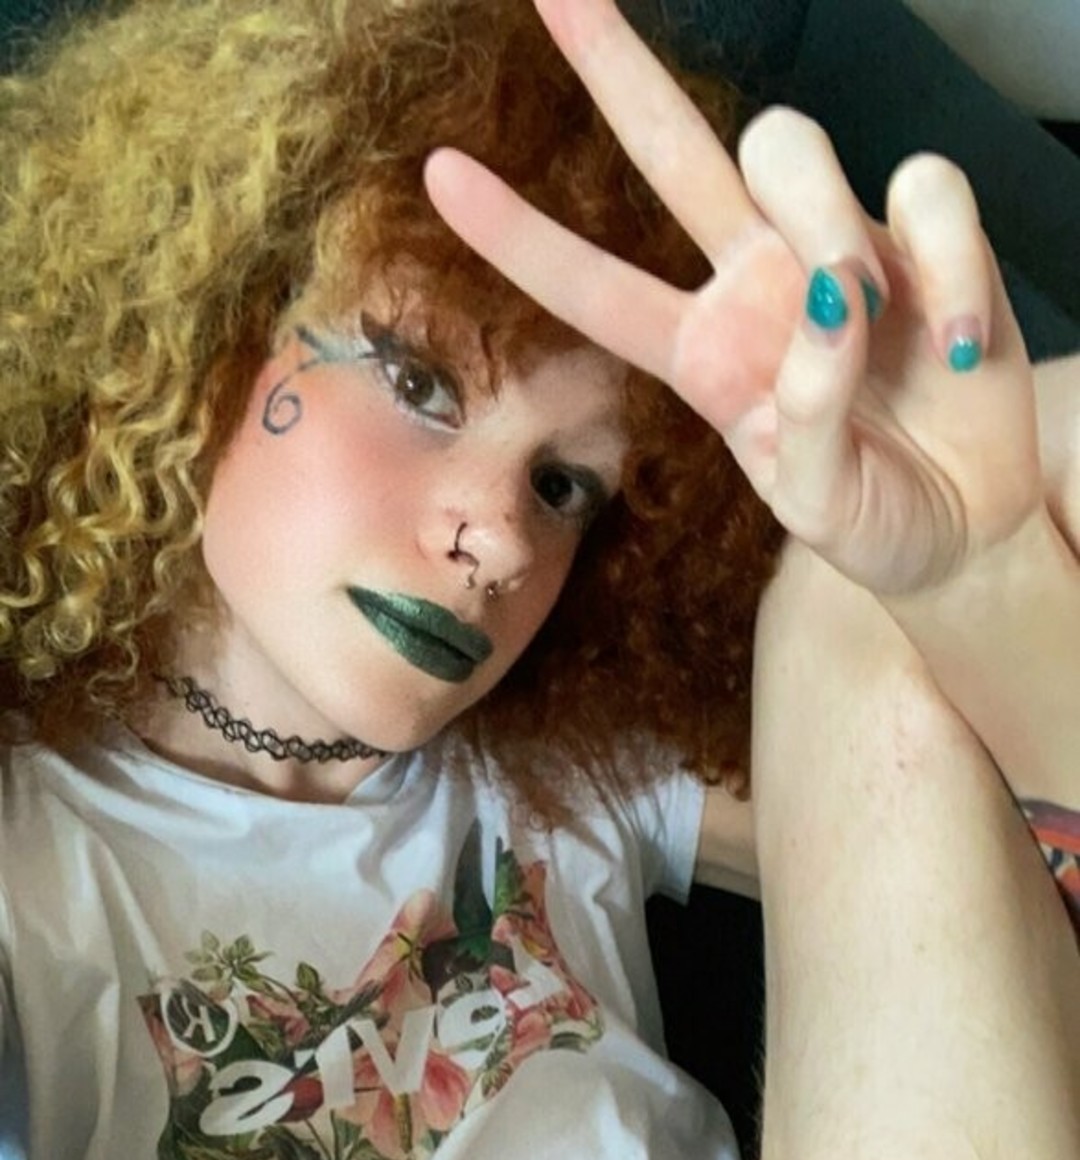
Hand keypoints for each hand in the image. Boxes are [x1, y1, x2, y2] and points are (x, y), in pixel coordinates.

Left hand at [424, 0, 1042, 598]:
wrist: (967, 525)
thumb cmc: (875, 517)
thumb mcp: (822, 509)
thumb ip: (811, 426)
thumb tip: (831, 308)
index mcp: (704, 355)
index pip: (595, 288)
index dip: (520, 235)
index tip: (440, 173)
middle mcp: (758, 281)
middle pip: (675, 149)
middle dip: (616, 68)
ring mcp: (840, 246)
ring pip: (792, 151)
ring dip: (825, 224)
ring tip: (876, 323)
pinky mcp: (929, 236)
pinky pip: (927, 190)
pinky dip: (950, 263)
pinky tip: (959, 342)